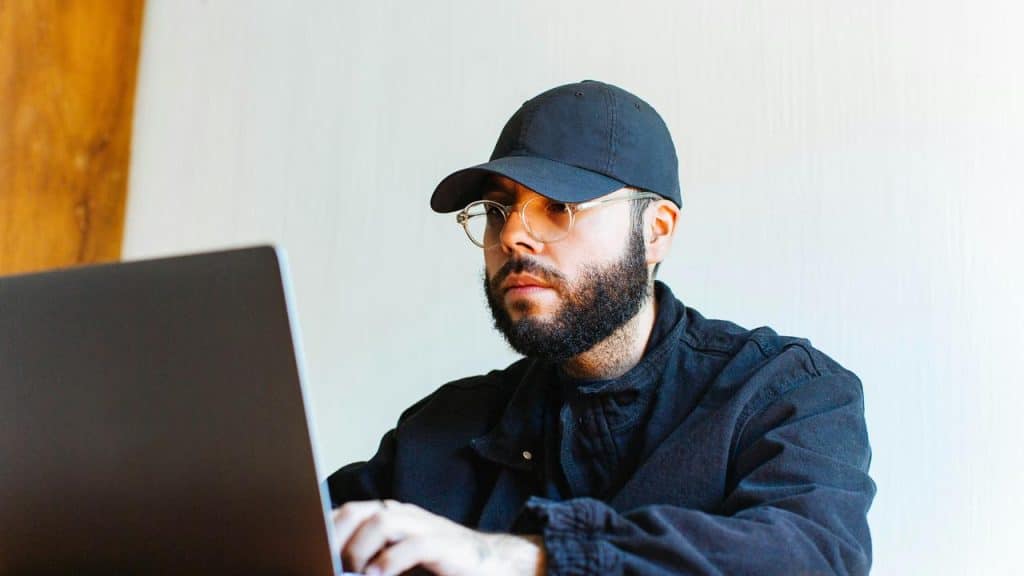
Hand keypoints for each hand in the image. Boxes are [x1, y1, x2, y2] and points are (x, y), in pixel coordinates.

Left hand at [331, 499, 545, 575]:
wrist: (486, 562)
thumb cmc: (436, 561)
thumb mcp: (394, 557)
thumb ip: (367, 557)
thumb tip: (332, 565)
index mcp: (387, 514)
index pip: (345, 512)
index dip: (324, 531)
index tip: (309, 551)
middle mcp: (401, 514)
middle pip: (357, 512)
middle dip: (336, 538)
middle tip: (328, 562)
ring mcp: (422, 526)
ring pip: (381, 521)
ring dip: (359, 549)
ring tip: (354, 572)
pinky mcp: (442, 544)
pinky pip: (412, 546)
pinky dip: (389, 562)